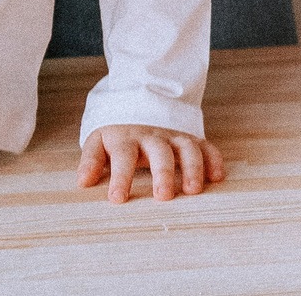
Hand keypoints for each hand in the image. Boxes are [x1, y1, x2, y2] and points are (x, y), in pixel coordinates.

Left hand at [78, 124, 225, 201]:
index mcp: (126, 139)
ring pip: (186, 148)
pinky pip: (205, 146)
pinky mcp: (189, 138)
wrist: (139, 101)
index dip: (121, 177)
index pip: (123, 157)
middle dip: (163, 174)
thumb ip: (91, 160)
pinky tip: (217, 177)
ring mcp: (173, 136)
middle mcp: (152, 136)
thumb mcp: (99, 141)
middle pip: (159, 152)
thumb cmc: (117, 134)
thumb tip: (83, 182)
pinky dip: (213, 159)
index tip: (118, 199)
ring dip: (192, 168)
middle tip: (164, 197)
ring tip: (193, 191)